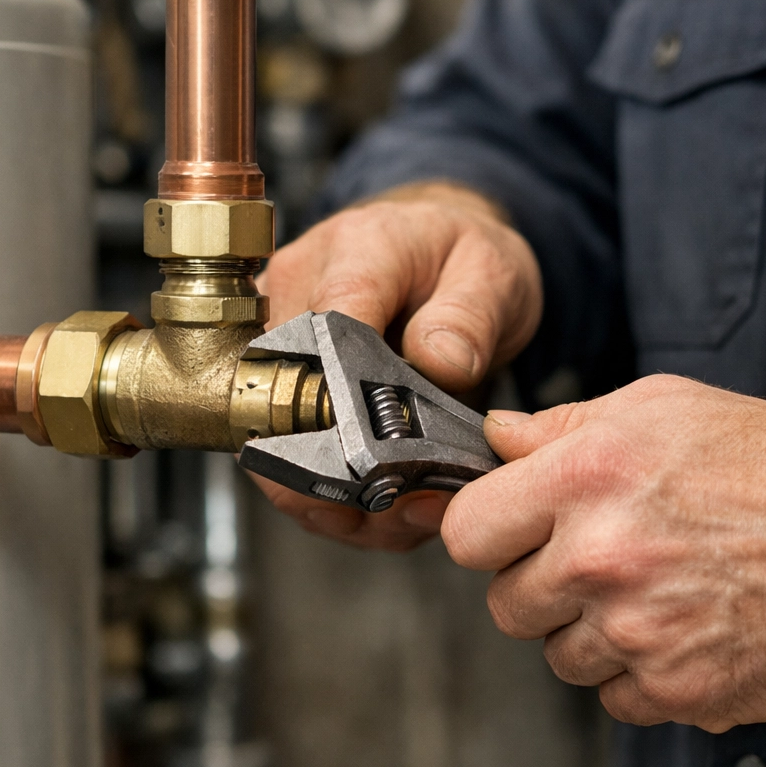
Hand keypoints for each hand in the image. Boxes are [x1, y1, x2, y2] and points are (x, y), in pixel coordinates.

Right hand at [254, 181, 542, 550]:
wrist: (441, 254)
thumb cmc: (460, 255)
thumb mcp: (491, 271)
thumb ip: (468, 315)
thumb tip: (438, 360)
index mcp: (353, 254)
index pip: (323, 332)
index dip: (346, 407)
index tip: (382, 455)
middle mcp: (295, 293)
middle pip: (278, 401)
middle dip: (335, 470)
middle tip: (401, 502)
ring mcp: (278, 342)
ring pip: (274, 443)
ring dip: (336, 495)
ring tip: (402, 513)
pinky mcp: (281, 384)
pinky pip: (290, 455)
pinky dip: (338, 497)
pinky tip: (385, 508)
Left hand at [441, 376, 765, 730]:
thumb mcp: (661, 407)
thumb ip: (562, 424)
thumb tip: (498, 440)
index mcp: (586, 478)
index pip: (467, 531)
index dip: (487, 531)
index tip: (510, 531)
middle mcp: (602, 559)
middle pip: (505, 603)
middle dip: (540, 583)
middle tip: (595, 559)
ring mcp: (638, 633)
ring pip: (558, 655)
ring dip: (589, 631)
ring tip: (650, 589)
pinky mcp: (678, 691)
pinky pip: (614, 697)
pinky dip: (638, 672)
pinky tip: (679, 628)